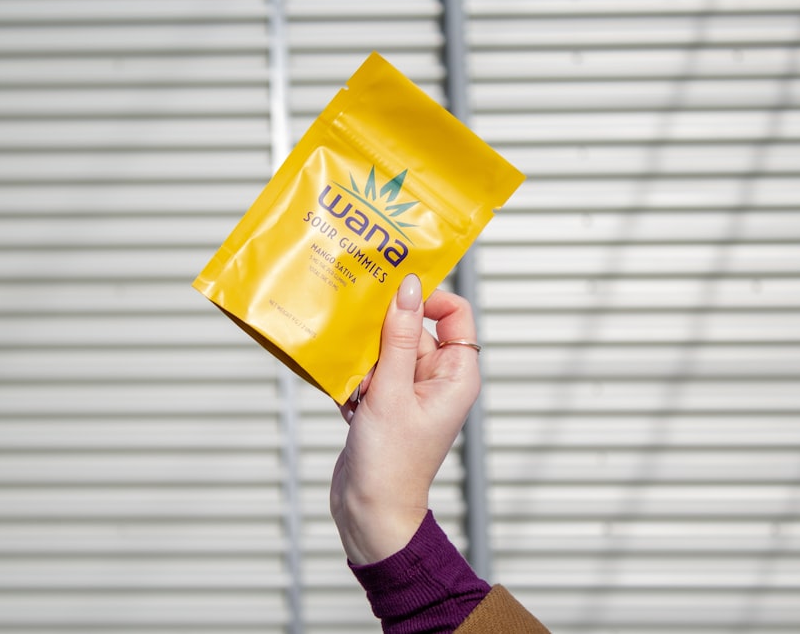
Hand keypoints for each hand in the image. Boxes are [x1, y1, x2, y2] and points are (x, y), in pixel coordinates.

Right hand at [330, 274, 480, 564]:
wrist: (369, 513)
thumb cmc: (391, 463)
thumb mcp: (392, 391)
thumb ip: (398, 336)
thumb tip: (408, 286)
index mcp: (456, 374)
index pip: (454, 313)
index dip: (426, 299)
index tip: (392, 297)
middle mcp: (436, 379)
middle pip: (411, 328)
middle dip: (381, 332)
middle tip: (356, 333)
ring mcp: (409, 391)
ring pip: (384, 349)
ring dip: (362, 357)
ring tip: (351, 377)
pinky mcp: (385, 402)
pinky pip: (369, 371)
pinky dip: (352, 376)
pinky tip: (343, 394)